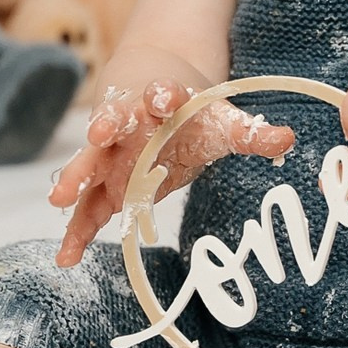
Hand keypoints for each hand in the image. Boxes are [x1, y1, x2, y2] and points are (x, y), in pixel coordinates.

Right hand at [47, 79, 295, 266]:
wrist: (150, 91)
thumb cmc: (188, 111)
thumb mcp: (221, 120)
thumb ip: (250, 133)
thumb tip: (287, 139)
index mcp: (158, 100)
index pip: (160, 94)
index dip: (162, 95)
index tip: (163, 97)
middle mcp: (127, 124)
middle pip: (111, 123)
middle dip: (104, 128)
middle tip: (98, 134)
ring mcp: (110, 154)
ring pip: (90, 164)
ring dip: (77, 178)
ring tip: (60, 198)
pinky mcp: (104, 182)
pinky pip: (87, 207)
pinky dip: (76, 230)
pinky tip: (67, 256)